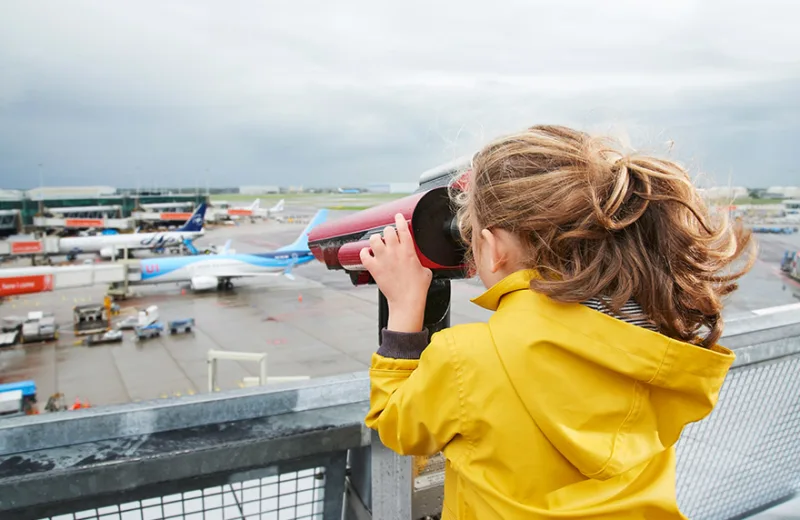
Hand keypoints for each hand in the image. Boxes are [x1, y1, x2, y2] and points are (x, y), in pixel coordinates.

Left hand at [360, 213, 432, 331]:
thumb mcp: (426, 270)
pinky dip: (364, 252)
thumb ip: (420, 261)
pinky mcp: (374, 268)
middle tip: (389, 235)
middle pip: (387, 231)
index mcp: (408, 250)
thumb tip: (419, 262)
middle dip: (388, 231)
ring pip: (374, 239)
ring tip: (377, 242)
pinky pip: (363, 255)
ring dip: (375, 239)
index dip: (399, 219)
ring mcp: (383, 259)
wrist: (407, 301)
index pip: (402, 228)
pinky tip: (366, 253)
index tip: (397, 217)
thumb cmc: (417, 288)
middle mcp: (394, 252)